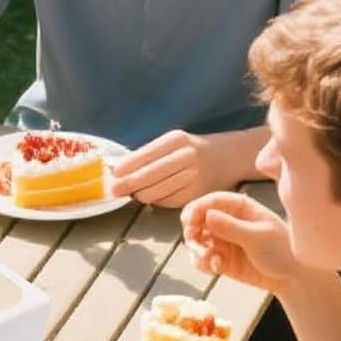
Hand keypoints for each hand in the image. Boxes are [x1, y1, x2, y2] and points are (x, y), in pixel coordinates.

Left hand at [111, 129, 245, 207]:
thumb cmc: (192, 150)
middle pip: (148, 175)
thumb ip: (149, 154)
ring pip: (156, 191)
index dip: (126, 167)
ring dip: (140, 195)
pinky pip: (168, 201)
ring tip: (134, 194)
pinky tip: (153, 197)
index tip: (113, 174)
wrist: (228, 157)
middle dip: (127, 184)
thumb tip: (118, 170)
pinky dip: (156, 201)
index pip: (145, 155)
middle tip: (114, 190)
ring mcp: (193, 176)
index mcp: (176, 140)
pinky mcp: (197, 193)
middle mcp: (186, 156)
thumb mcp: (173, 143)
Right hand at [181, 190, 297, 293]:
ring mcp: (222, 240)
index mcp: (240, 207)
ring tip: (210, 260)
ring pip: (196, 241)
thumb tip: (207, 215)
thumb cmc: (283, 251)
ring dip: (197, 250)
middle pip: (197, 220)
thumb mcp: (258, 237)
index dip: (197, 208)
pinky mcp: (220, 258)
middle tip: (195, 242)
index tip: (189, 220)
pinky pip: (201, 259)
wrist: (292, 278)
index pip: (212, 201)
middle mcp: (227, 221)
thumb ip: (232, 227)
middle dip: (192, 231)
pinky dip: (203, 264)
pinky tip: (217, 268)